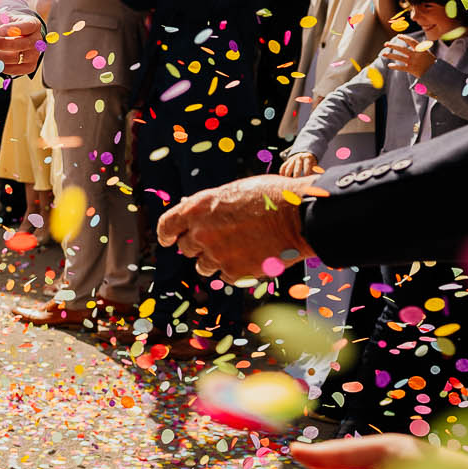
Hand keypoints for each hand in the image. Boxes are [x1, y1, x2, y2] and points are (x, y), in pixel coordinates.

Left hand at [0, 13, 42, 75]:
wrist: (20, 40)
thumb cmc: (12, 27)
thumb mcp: (5, 18)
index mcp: (33, 25)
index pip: (26, 27)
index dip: (12, 29)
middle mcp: (37, 40)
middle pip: (20, 44)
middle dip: (1, 43)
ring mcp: (35, 55)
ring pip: (16, 58)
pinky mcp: (30, 67)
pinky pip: (15, 70)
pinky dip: (1, 66)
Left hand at [155, 173, 322, 278]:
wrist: (300, 216)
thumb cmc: (272, 197)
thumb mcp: (233, 191)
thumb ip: (211, 206)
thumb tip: (195, 212)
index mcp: (198, 208)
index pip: (166, 226)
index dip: (167, 234)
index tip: (169, 239)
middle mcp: (201, 232)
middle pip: (187, 248)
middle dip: (199, 245)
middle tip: (219, 240)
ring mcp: (217, 254)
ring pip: (204, 266)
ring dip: (215, 260)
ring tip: (238, 248)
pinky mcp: (234, 271)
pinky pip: (225, 276)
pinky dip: (235, 270)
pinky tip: (250, 258)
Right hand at [276, 150, 318, 178]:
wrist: (304, 154)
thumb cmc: (310, 162)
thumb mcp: (314, 164)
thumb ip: (314, 170)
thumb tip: (315, 178)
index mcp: (307, 158)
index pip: (306, 166)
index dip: (306, 173)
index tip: (306, 180)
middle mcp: (299, 157)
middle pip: (297, 167)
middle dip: (296, 175)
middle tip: (296, 183)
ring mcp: (292, 159)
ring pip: (289, 168)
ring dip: (288, 175)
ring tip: (288, 182)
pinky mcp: (287, 161)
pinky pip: (283, 166)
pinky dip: (282, 172)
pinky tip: (282, 177)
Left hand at [382, 35, 431, 77]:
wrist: (435, 72)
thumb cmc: (430, 62)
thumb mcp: (426, 53)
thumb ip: (419, 48)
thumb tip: (411, 43)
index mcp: (421, 50)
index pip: (411, 41)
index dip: (404, 38)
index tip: (398, 36)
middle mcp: (416, 55)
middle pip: (402, 49)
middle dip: (393, 46)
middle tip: (385, 44)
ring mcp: (413, 62)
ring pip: (399, 58)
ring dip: (390, 55)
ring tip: (383, 53)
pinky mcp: (411, 69)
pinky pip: (401, 67)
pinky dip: (395, 66)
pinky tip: (389, 65)